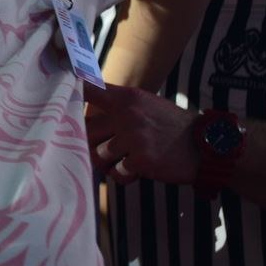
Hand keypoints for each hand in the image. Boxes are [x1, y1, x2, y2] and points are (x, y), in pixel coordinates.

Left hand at [83, 82, 198, 185]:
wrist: (206, 146)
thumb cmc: (171, 126)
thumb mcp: (146, 104)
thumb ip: (118, 105)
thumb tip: (86, 113)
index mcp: (127, 97)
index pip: (90, 89)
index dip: (72, 93)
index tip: (60, 100)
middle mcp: (127, 114)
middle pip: (85, 129)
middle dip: (89, 143)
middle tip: (100, 150)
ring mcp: (133, 137)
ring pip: (98, 154)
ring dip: (108, 161)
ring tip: (125, 160)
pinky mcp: (141, 160)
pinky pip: (116, 172)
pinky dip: (123, 175)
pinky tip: (137, 170)